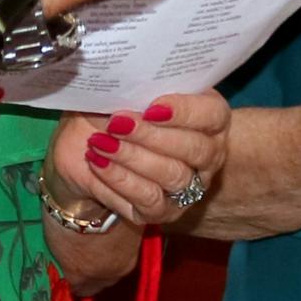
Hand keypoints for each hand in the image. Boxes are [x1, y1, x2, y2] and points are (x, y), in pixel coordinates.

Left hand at [49, 92, 228, 227]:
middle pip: (195, 148)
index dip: (185, 111)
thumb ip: (130, 89)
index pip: (213, 114)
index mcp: (208, 117)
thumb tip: (120, 88)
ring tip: (100, 142)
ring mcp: (189, 186)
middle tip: (117, 123)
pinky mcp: (165, 211)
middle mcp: (208, 154)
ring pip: (173, 175)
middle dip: (152, 135)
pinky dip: (120, 179)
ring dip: (133, 157)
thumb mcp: (121, 93)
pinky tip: (98, 162)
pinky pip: (149, 199)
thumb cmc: (113, 112)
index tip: (151, 107)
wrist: (88, 150)